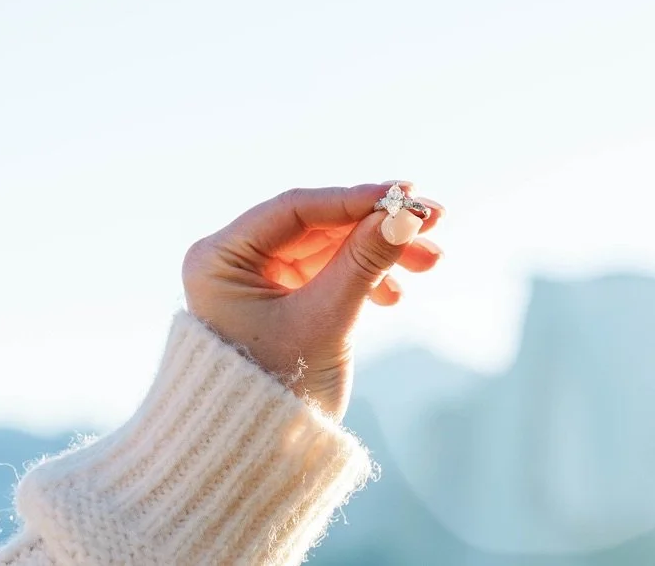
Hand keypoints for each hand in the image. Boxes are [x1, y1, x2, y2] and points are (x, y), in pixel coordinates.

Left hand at [181, 182, 444, 417]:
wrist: (255, 460)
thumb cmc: (277, 389)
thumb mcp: (325, 319)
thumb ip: (365, 261)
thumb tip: (406, 214)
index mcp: (220, 257)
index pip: (295, 209)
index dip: (355, 199)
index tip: (406, 193)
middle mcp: (234, 261)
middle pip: (318, 226)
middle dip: (376, 226)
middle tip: (433, 220)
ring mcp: (259, 281)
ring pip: (330, 248)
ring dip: (379, 251)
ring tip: (431, 259)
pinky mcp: (282, 301)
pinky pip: (329, 274)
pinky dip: (364, 277)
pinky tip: (395, 293)